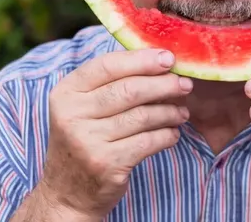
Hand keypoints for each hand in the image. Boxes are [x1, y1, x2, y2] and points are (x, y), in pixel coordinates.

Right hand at [39, 49, 191, 219]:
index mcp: (65, 93)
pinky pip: (148, 141)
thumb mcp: (81, 109)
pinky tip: (172, 133)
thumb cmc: (83, 141)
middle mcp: (72, 115)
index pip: (107, 66)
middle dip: (164, 85)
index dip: (142, 59)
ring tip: (181, 112)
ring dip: (170, 112)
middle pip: (129, 90)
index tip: (168, 58)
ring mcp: (88, 141)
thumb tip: (157, 60)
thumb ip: (108, 84)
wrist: (68, 193)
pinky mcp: (107, 164)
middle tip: (185, 85)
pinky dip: (166, 135)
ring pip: (143, 116)